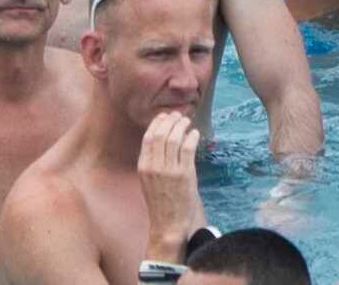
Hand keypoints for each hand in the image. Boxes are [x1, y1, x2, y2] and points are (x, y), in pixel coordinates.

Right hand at [136, 108, 206, 240]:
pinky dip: (192, 136)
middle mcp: (153, 167)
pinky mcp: (184, 174)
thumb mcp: (150, 179)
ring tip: (187, 122)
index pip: (148, 137)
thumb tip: (164, 137)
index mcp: (143, 167)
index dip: (158, 123)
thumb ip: (154, 160)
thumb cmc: (161, 201)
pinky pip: (188, 148)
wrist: (168, 223)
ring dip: (182, 126)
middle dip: (170, 121)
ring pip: (174, 138)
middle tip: (178, 116)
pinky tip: (195, 134)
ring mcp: (169, 170)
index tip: (165, 116)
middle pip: (161, 134)